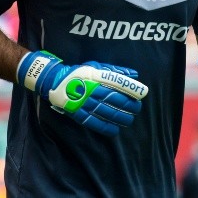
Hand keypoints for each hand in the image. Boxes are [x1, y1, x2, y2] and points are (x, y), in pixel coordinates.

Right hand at [17, 51, 147, 135]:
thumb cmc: (79, 73)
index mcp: (96, 77)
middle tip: (137, 108)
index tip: (143, 93)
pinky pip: (92, 122)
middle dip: (128, 105)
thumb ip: (115, 70)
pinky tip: (114, 131)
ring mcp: (84, 102)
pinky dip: (104, 127)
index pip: (118, 83)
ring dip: (120, 117)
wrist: (54, 81)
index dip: (131, 89)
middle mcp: (92, 90)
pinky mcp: (78, 113)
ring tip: (130, 120)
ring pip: (105, 111)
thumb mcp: (96, 66)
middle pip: (114, 99)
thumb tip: (134, 74)